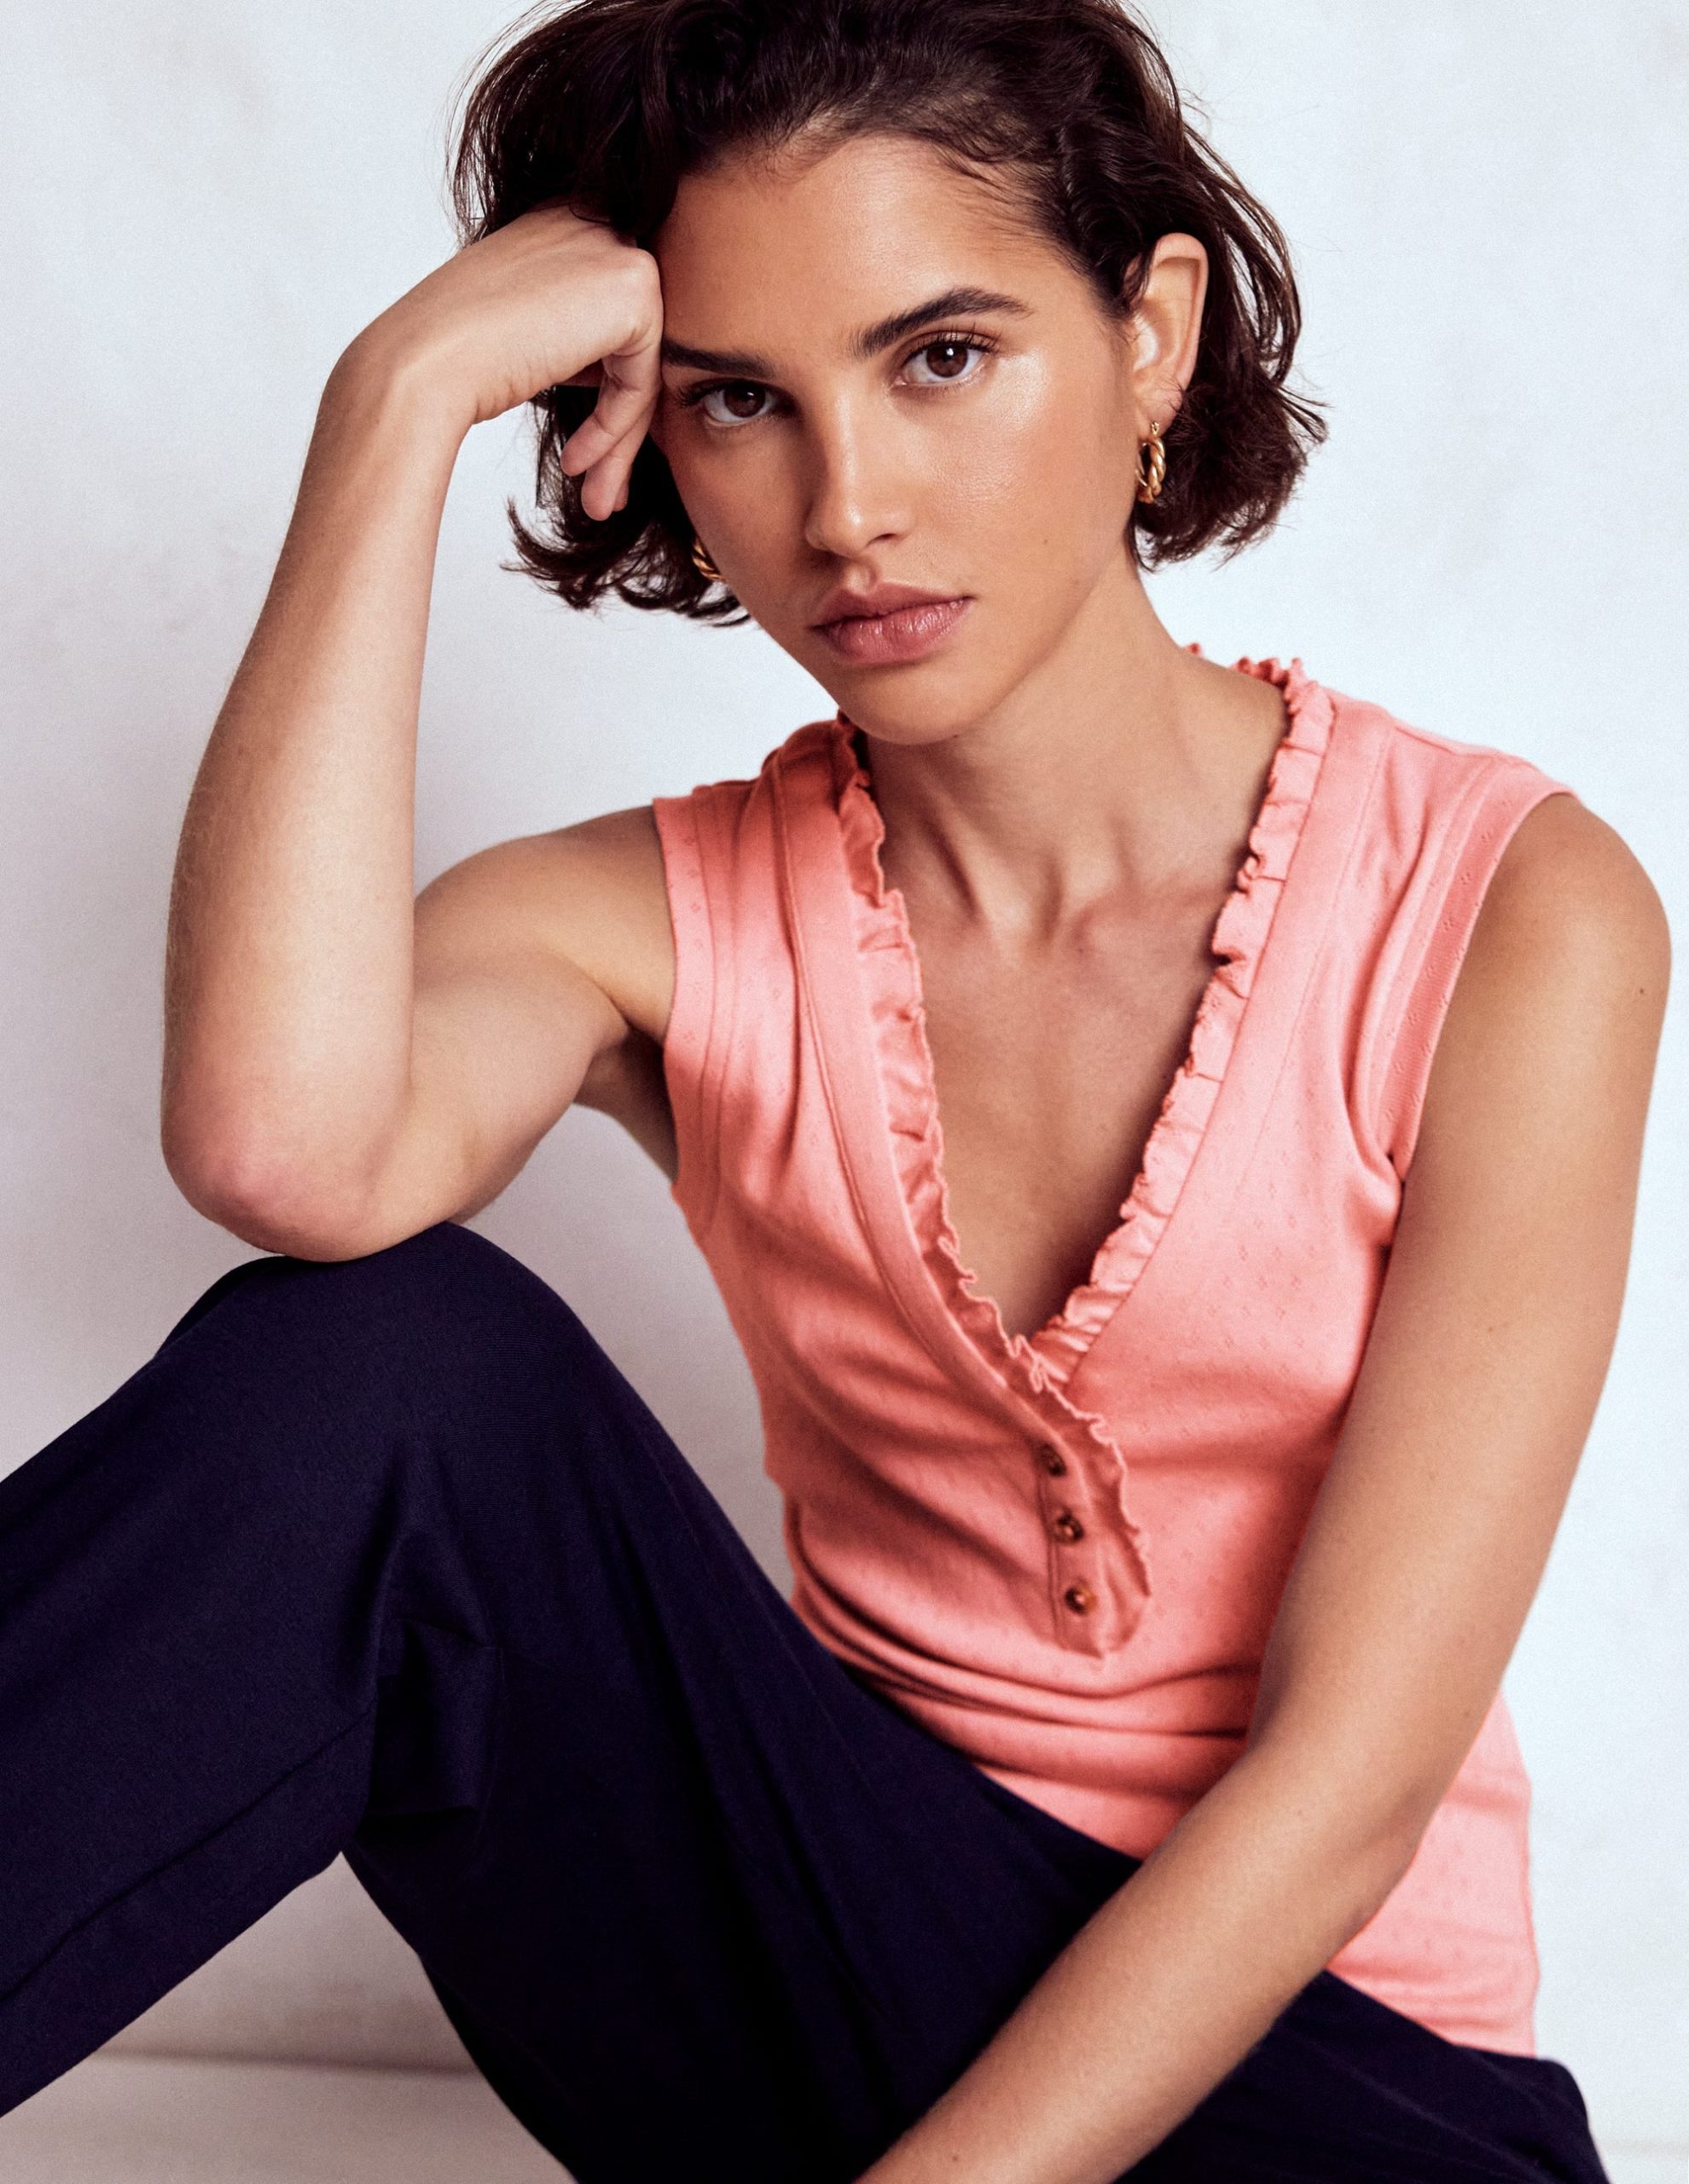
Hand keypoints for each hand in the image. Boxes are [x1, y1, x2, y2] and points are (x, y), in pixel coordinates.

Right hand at [341, 200, 663, 519]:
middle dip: (620, 425)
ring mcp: (616, 248)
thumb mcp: (524, 326)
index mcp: (562, 217)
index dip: (606, 388)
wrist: (424, 360)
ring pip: (642, 367)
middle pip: (632, 341)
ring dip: (619, 442)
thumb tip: (618, 372)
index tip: (588, 448)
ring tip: (596, 496)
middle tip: (601, 486)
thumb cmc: (453, 354)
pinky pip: (643, 379)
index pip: (610, 313)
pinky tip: (579, 463)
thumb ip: (575, 330)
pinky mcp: (633, 288)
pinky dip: (615, 430)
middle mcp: (593, 219)